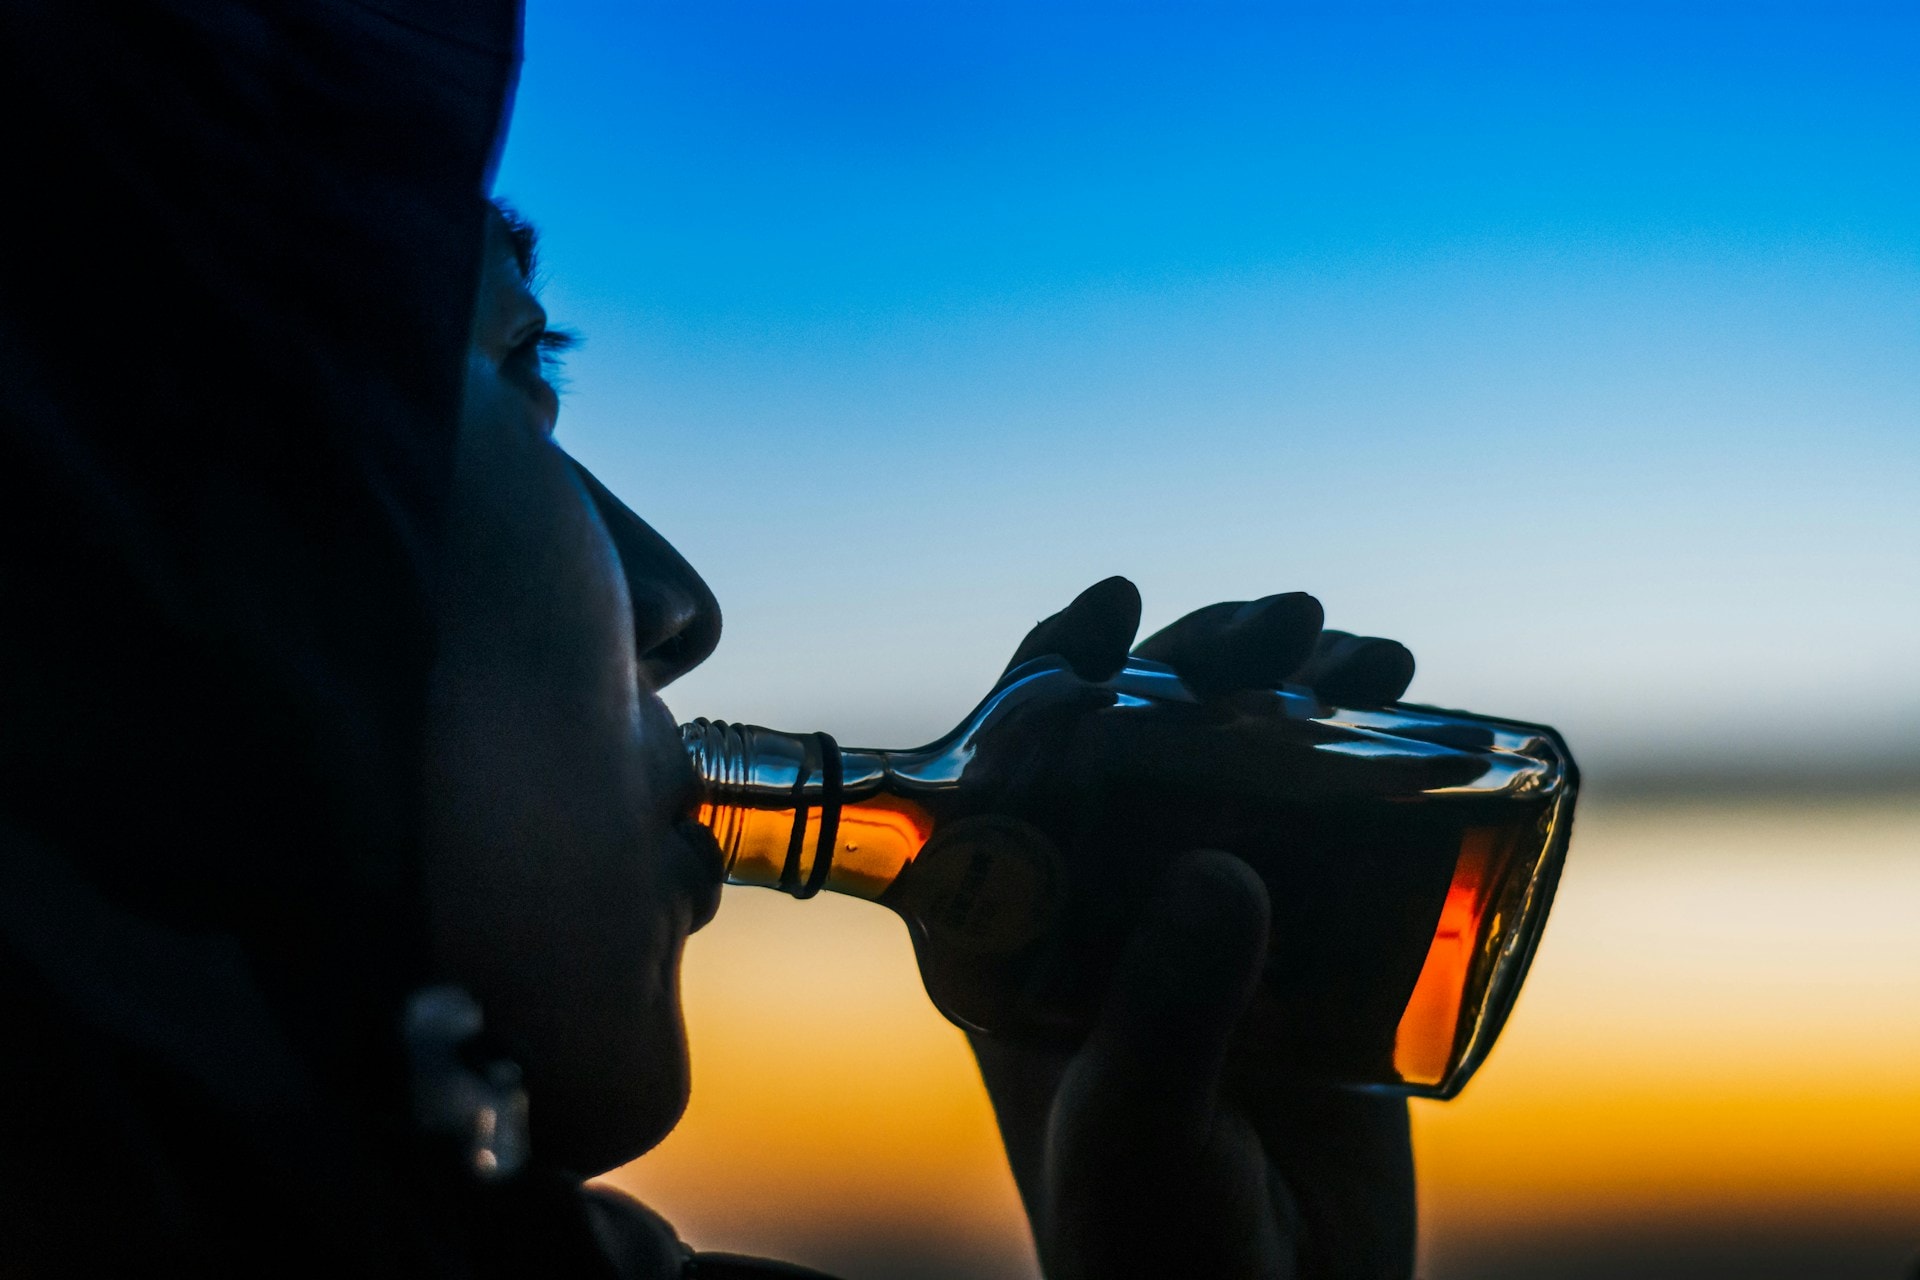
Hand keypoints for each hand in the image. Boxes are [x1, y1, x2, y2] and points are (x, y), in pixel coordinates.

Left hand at [972, 577, 1417, 1279]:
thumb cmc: (1158, 1251)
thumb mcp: (1138, 1129)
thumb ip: (1167, 1012)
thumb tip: (1224, 870)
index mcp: (1015, 937)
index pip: (1010, 771)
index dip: (1051, 672)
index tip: (1114, 611)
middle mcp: (1106, 910)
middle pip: (1142, 742)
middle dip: (1205, 661)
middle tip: (1283, 627)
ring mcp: (1212, 924)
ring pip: (1242, 767)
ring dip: (1295, 688)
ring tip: (1366, 657)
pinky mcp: (1312, 948)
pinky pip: (1334, 825)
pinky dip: (1367, 755)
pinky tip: (1408, 710)